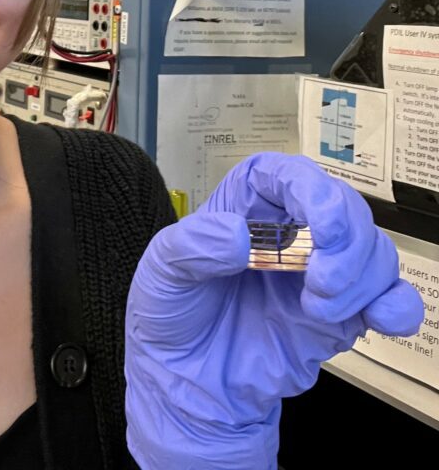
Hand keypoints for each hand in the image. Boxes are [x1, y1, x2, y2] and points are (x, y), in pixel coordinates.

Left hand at [125, 153, 423, 469]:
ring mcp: (319, 272)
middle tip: (320, 281)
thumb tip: (241, 236)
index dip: (313, 190)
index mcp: (246, 204)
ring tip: (319, 309)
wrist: (186, 386)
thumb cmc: (172, 315)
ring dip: (362, 276)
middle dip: (346, 240)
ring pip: (372, 248)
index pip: (288, 174)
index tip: (322, 225)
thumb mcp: (162, 272)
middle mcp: (290, 230)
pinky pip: (390, 297)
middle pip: (343, 206)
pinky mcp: (342, 314)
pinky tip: (383, 317)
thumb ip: (194, 247)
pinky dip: (398, 303)